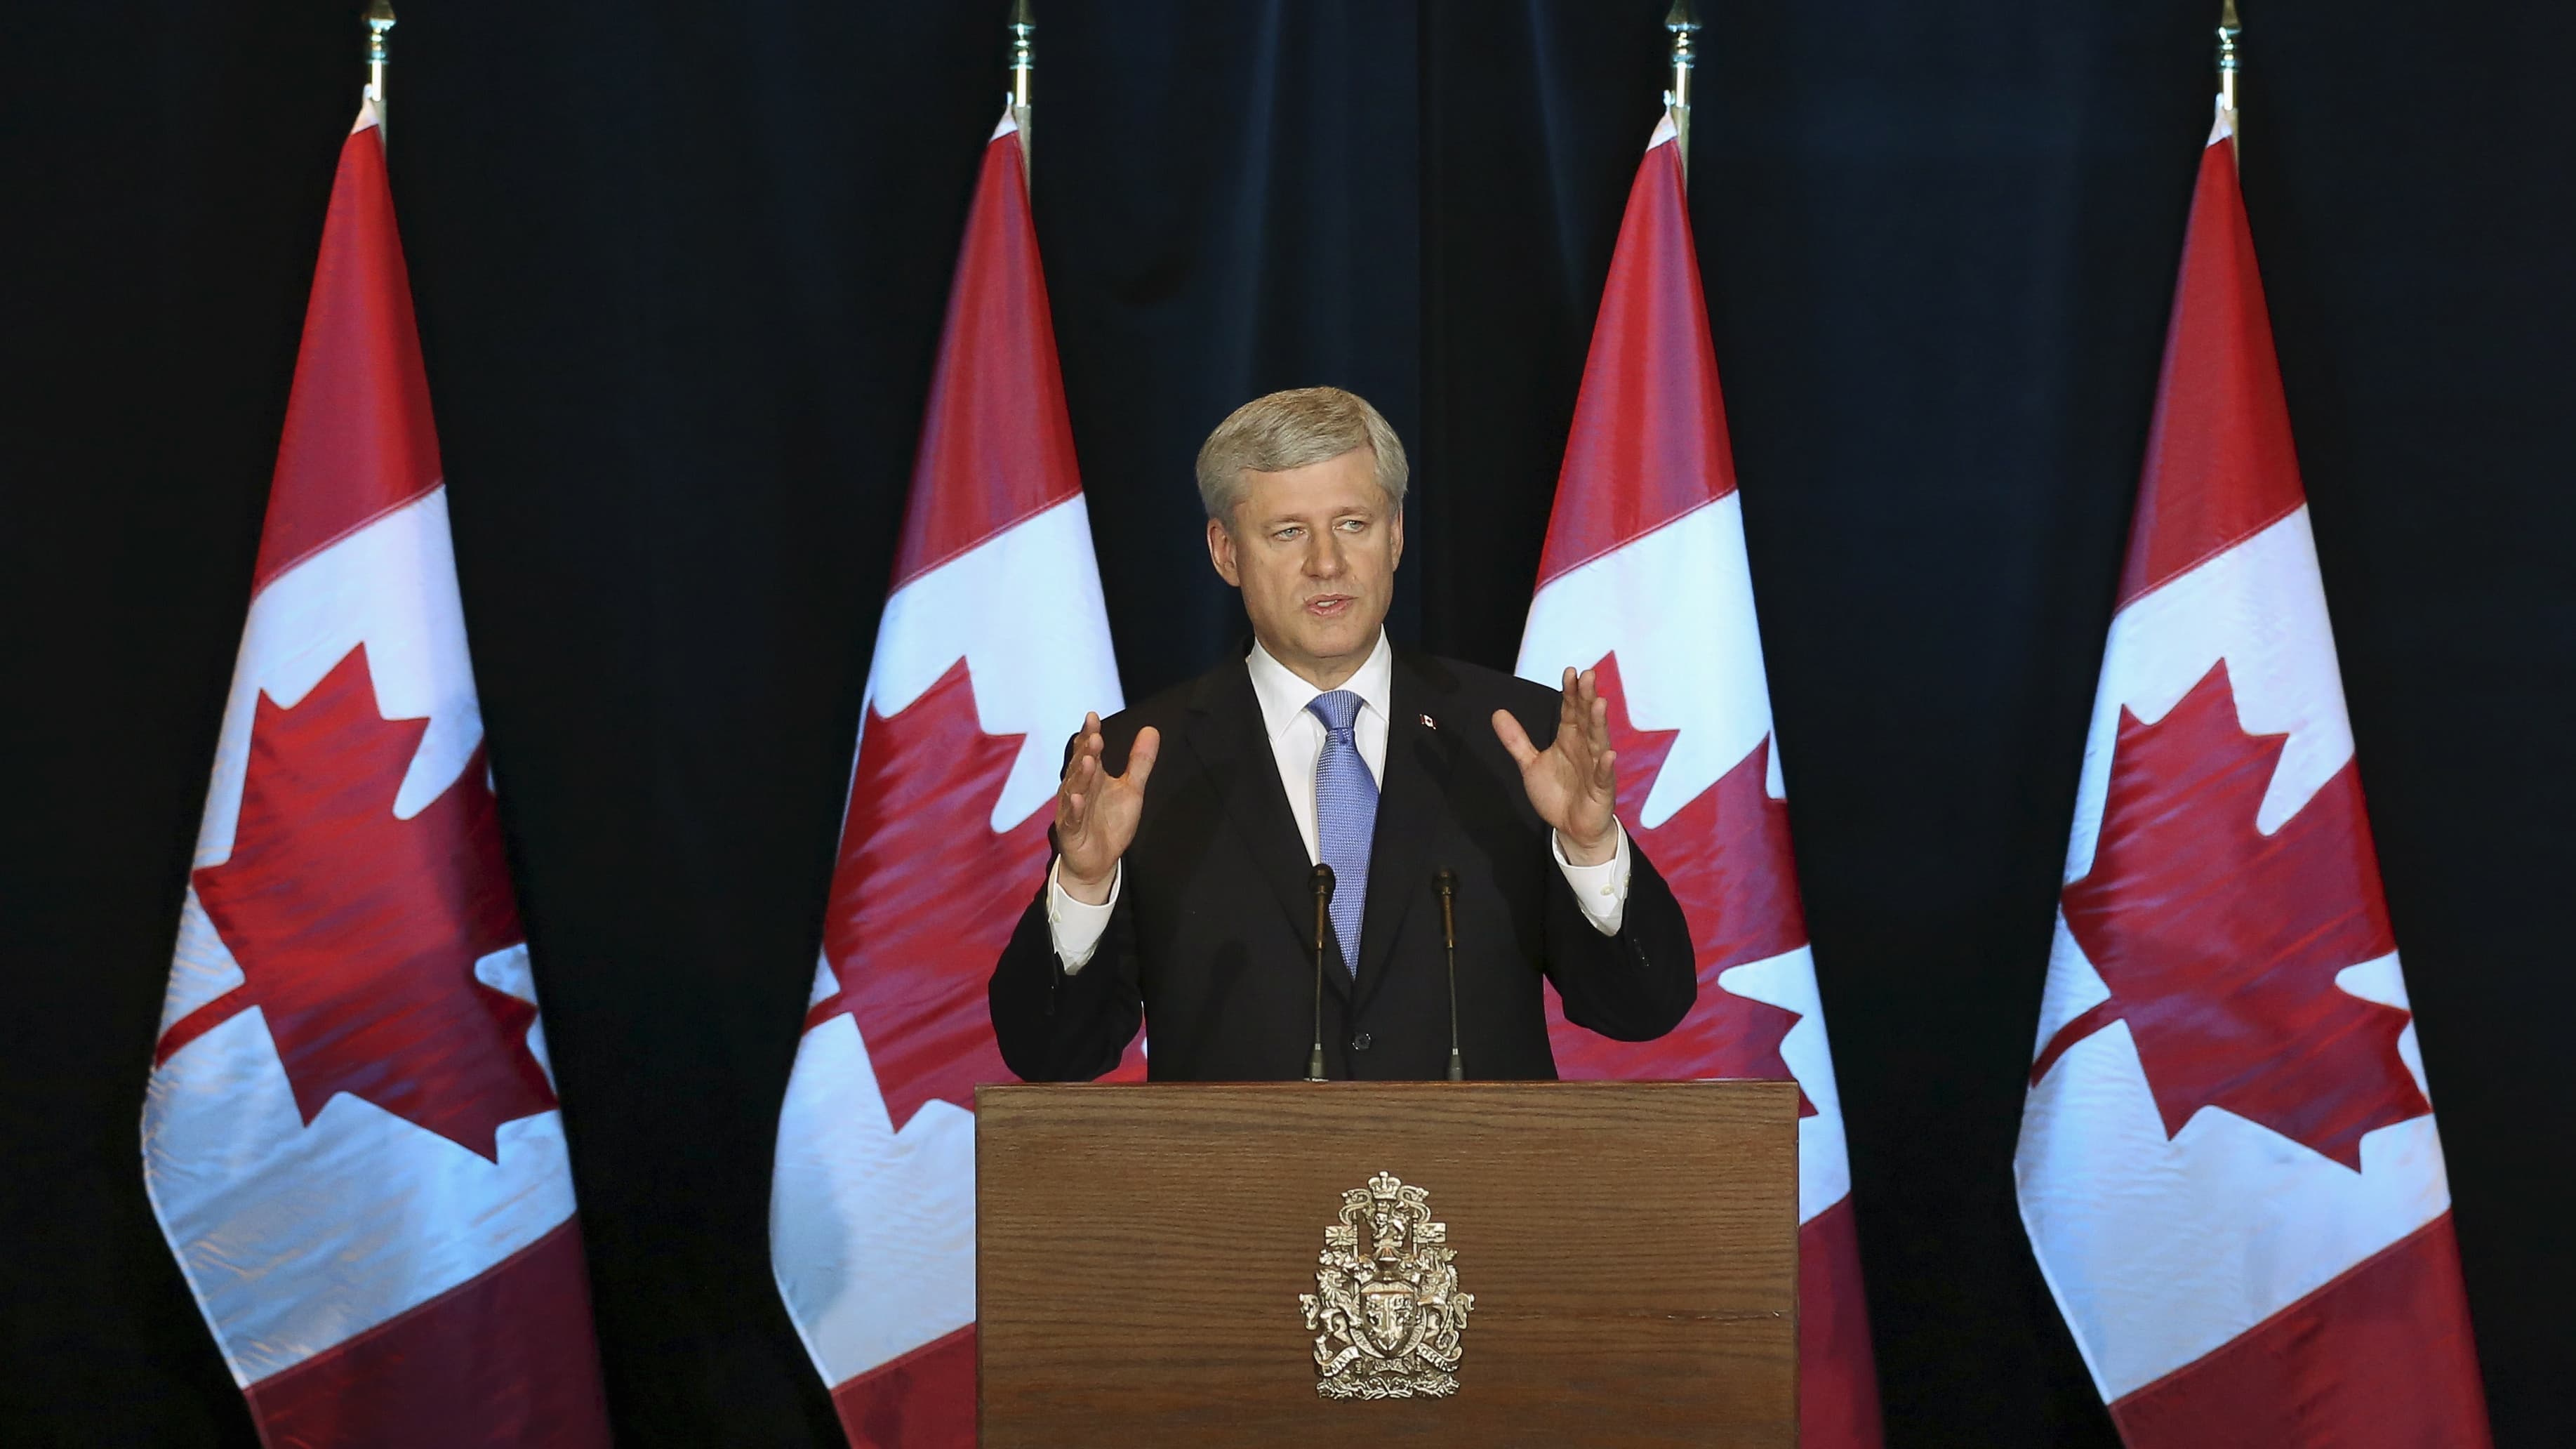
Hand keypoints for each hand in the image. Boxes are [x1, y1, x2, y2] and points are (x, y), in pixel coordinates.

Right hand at [1054, 713, 1159, 903]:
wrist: (1099, 860)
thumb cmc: (1111, 822)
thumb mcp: (1132, 790)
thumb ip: (1140, 762)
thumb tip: (1151, 729)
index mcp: (1093, 777)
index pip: (1088, 751)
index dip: (1089, 734)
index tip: (1093, 717)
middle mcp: (1079, 789)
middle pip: (1080, 767)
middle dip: (1086, 752)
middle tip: (1095, 736)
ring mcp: (1073, 810)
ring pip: (1074, 790)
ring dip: (1080, 776)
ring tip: (1088, 761)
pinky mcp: (1071, 832)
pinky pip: (1072, 819)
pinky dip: (1075, 809)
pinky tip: (1078, 798)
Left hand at [1491, 667, 1618, 865]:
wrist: (1572, 828)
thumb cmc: (1557, 793)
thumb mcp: (1530, 764)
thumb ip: (1516, 740)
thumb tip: (1497, 713)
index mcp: (1569, 739)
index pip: (1571, 711)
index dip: (1570, 692)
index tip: (1570, 672)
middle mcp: (1584, 748)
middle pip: (1586, 719)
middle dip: (1586, 698)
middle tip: (1588, 675)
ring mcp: (1595, 768)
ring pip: (1598, 741)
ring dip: (1599, 723)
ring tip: (1599, 703)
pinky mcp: (1601, 790)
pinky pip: (1604, 776)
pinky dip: (1605, 765)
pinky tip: (1608, 754)